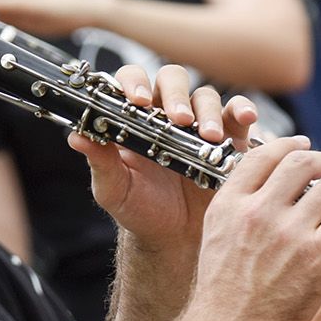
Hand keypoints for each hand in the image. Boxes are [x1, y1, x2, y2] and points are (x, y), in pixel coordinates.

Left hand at [68, 63, 257, 251]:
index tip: (137, 101)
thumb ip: (99, 162)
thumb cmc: (139, 210)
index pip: (131, 82)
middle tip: (178, 119)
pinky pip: (237, 113)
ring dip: (208, 111)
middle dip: (175, 95)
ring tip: (210, 138)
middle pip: (172, 80)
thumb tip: (76, 136)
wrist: (174, 240)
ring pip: (205, 96)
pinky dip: (242, 110)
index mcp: (133, 119)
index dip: (134, 83)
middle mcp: (166, 113)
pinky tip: (245, 119)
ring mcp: (198, 123)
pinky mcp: (228, 137)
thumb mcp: (114, 190)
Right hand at [191, 136, 320, 320]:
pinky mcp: (317, 255)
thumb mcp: (216, 237)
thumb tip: (269, 187)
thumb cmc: (224, 293)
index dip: (290, 145)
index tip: (304, 147)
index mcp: (230, 205)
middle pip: (302, 162)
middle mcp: (258, 212)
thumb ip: (239, 208)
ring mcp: (289, 233)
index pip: (264, 155)